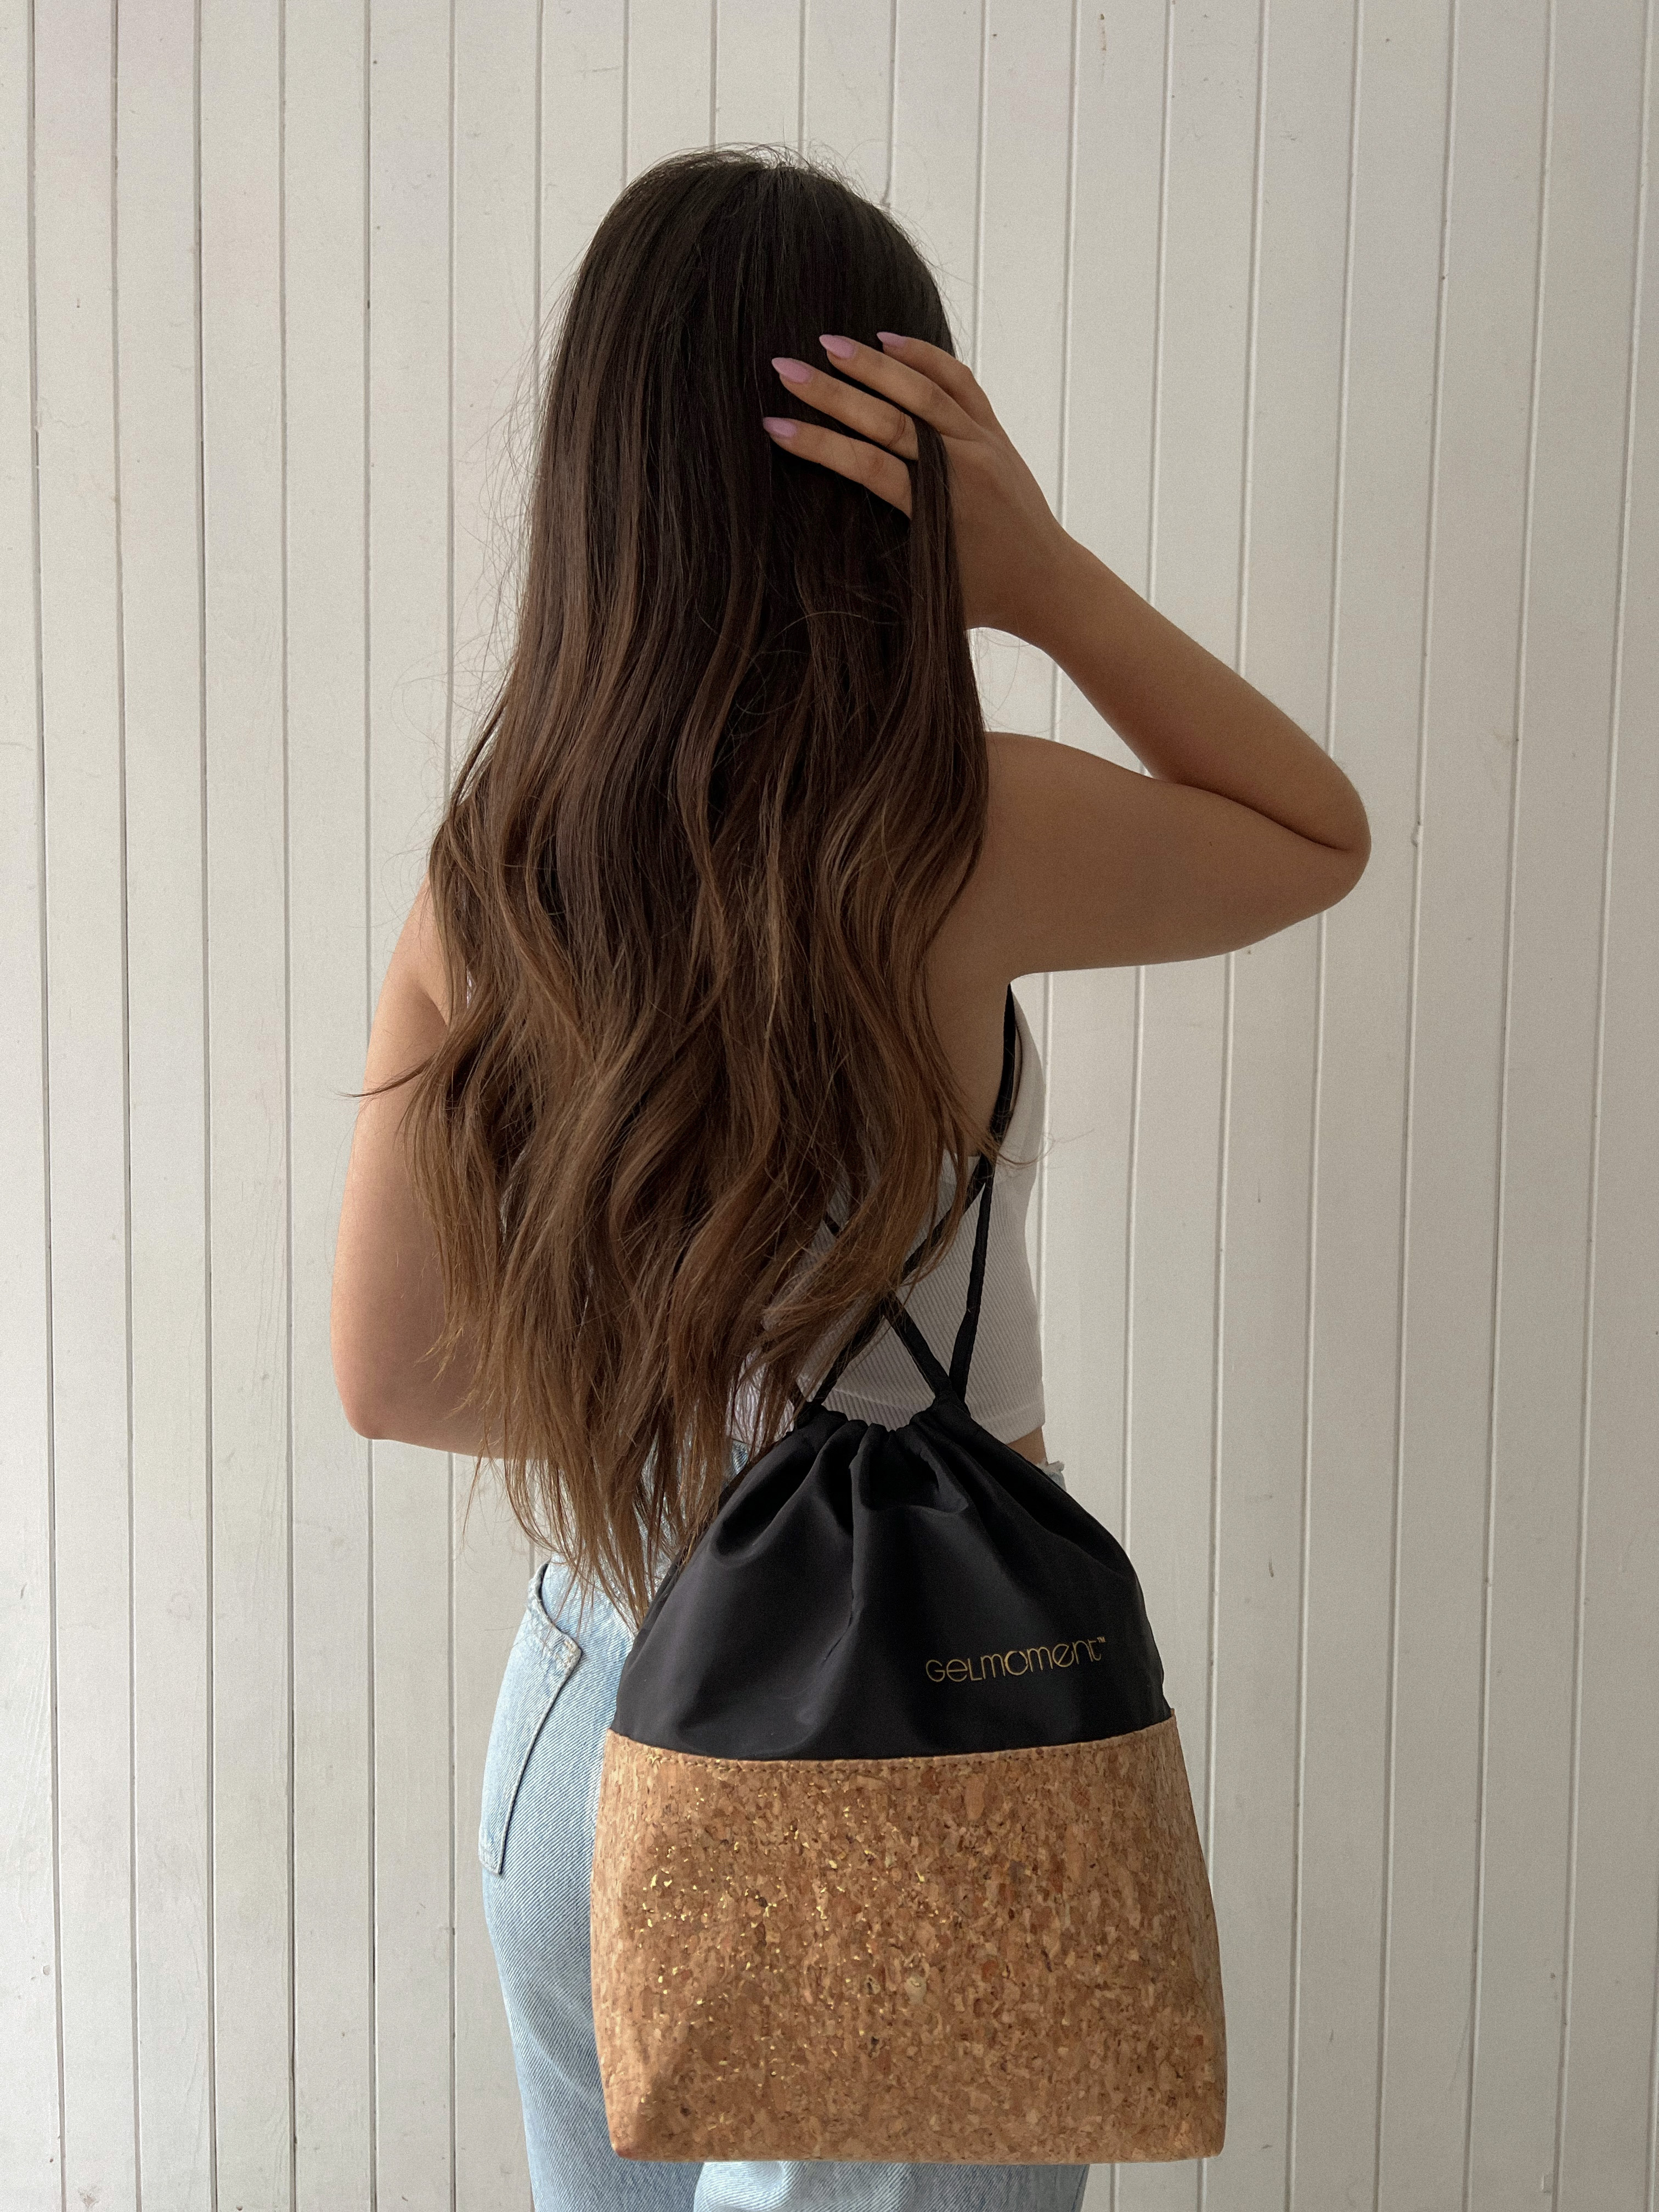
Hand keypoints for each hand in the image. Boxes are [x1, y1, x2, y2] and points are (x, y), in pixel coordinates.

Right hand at [762, 332, 1070, 642]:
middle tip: (784, 367)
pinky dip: (926, 357)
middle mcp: (965, 469)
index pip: (868, 466)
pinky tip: (889, 339)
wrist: (1048, 583)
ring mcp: (983, 444)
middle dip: (832, 392)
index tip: (773, 426)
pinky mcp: (994, 431)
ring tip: (827, 342)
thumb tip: (816, 551)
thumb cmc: (980, 599)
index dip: (819, 445)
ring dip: (874, 363)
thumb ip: (882, 570)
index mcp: (942, 512)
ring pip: (924, 389)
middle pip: (888, 418)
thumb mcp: (928, 596)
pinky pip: (960, 382)